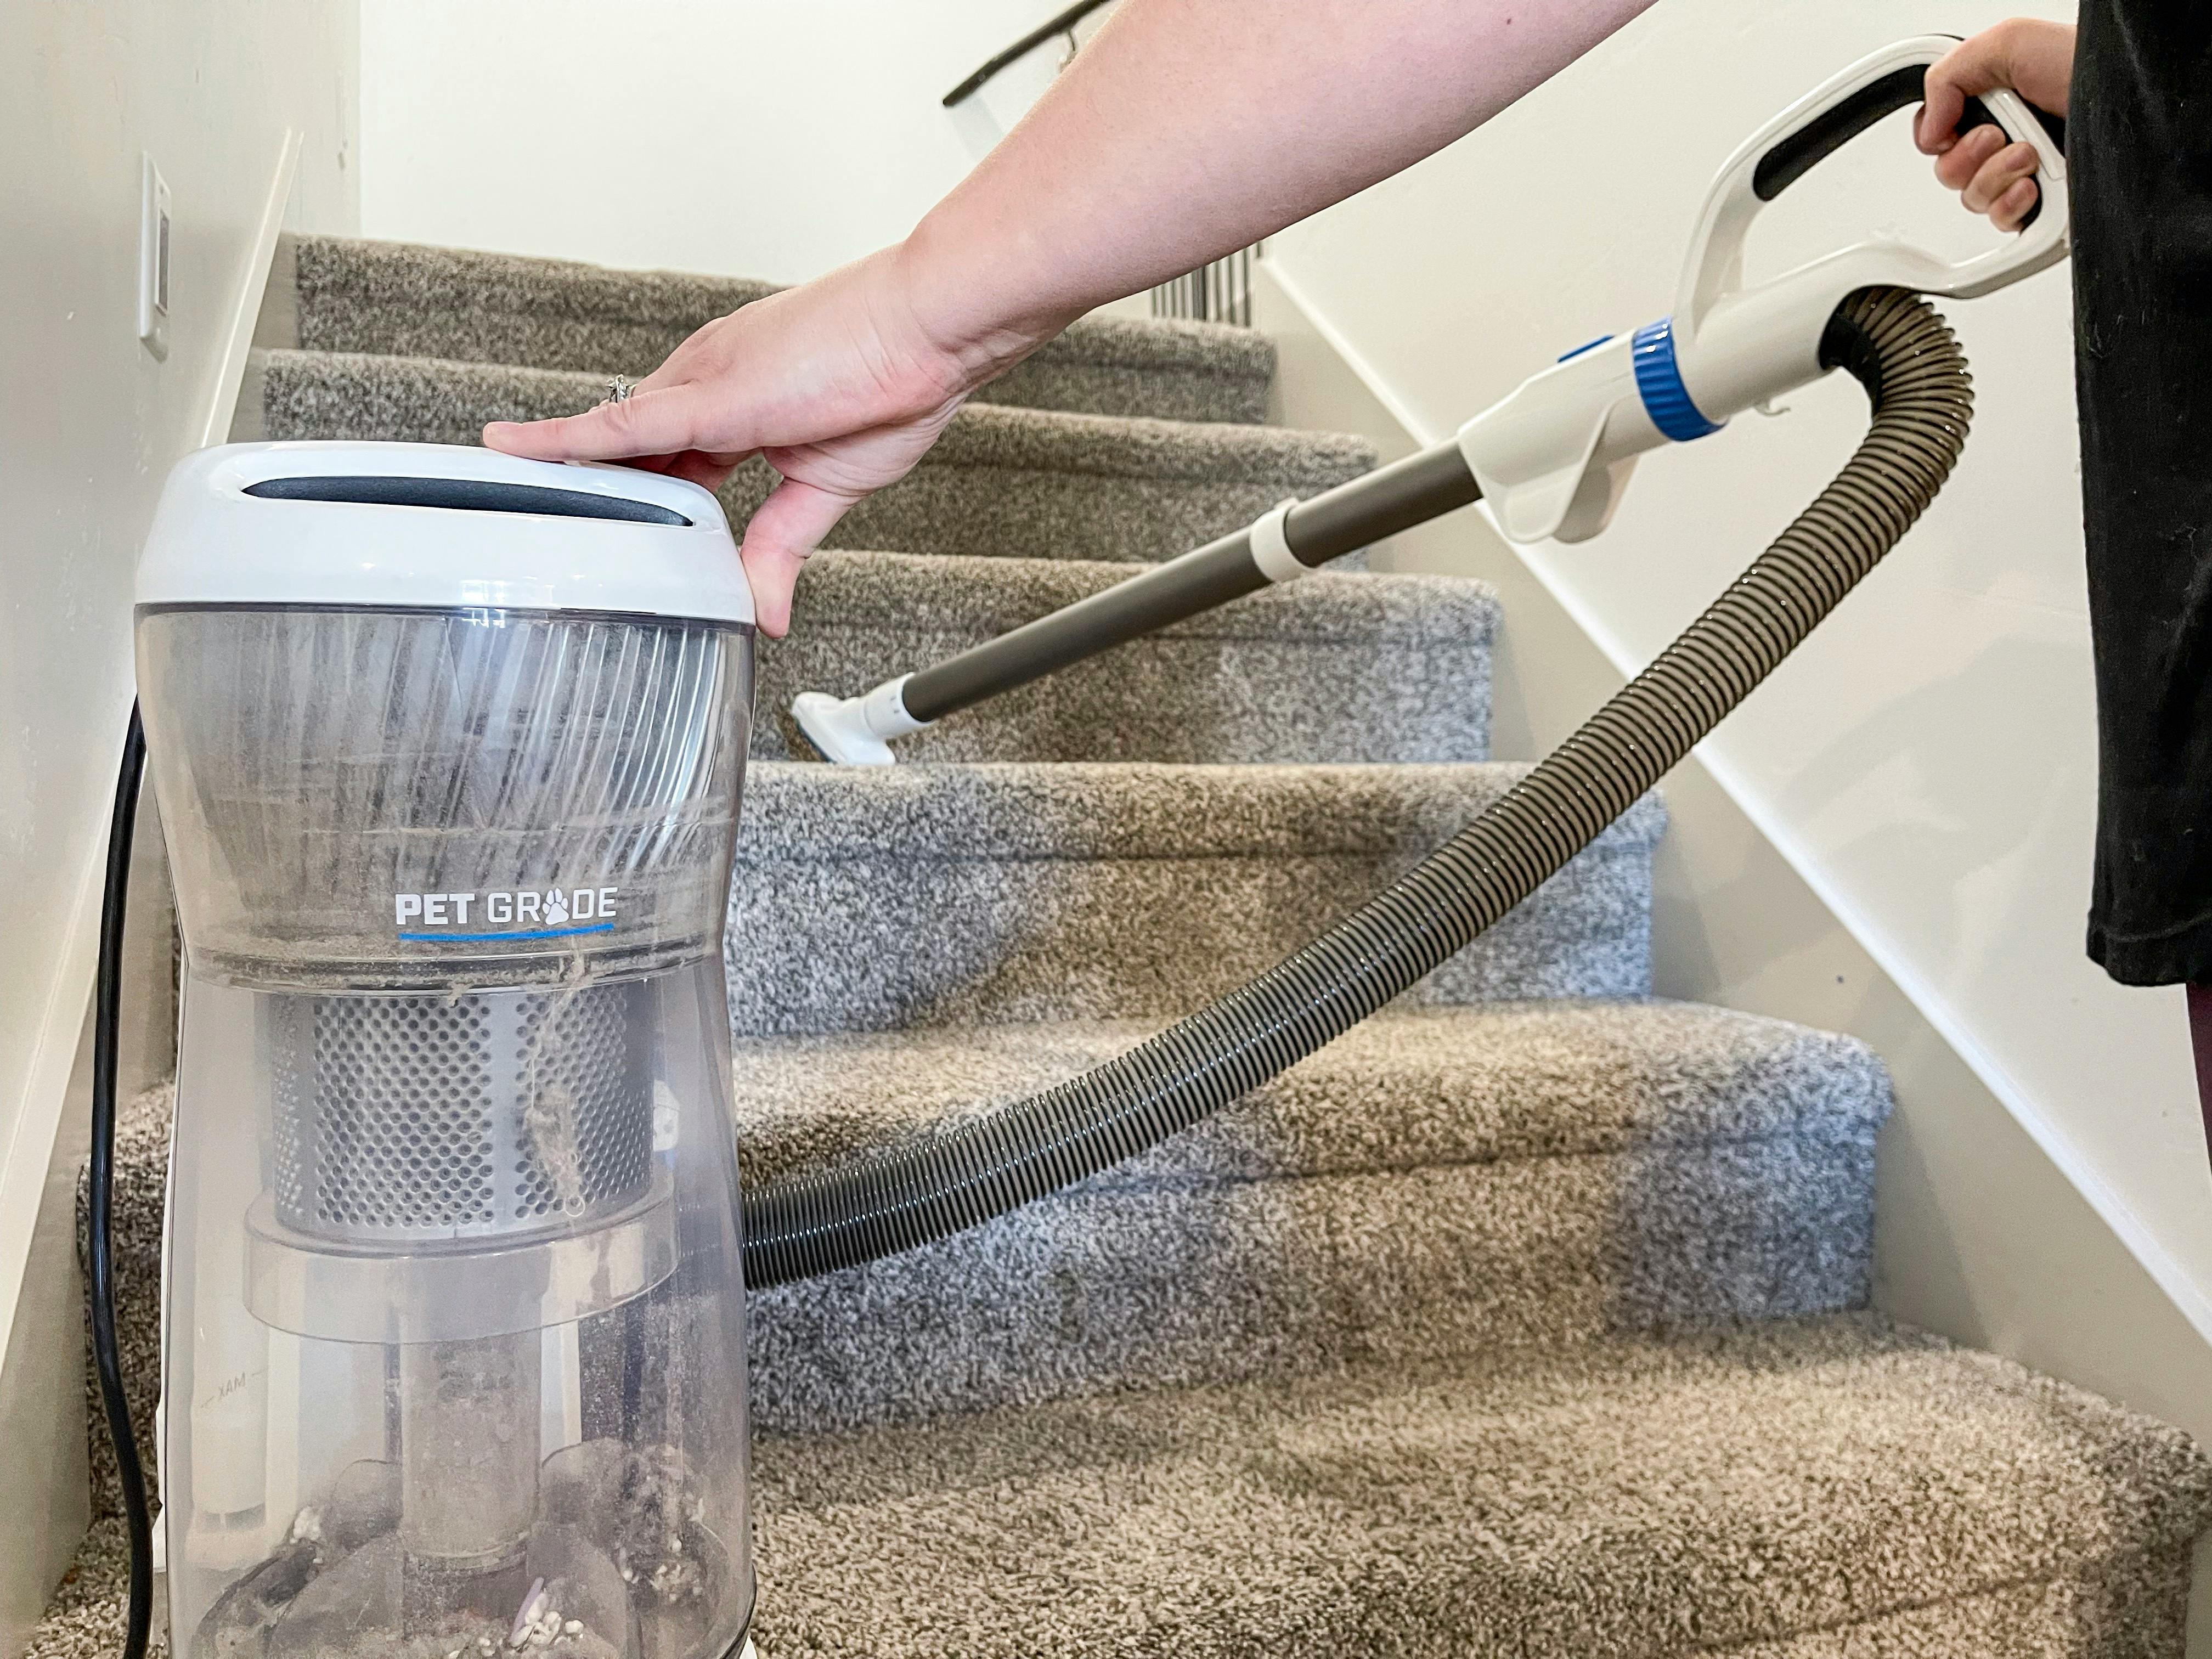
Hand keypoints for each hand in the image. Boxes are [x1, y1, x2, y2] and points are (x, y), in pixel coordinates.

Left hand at [483, 245, 1029, 636]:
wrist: (933, 331)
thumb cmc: (899, 383)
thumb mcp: (827, 493)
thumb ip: (781, 550)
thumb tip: (767, 614)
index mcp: (741, 403)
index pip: (668, 455)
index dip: (634, 488)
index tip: (603, 518)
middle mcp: (710, 384)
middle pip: (628, 445)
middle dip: (587, 482)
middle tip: (533, 517)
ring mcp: (703, 385)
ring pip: (611, 434)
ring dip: (559, 464)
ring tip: (500, 488)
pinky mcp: (708, 395)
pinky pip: (618, 426)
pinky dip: (562, 440)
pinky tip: (513, 449)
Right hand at [1916, 19, 2073, 234]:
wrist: (2128, 103)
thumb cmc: (2085, 63)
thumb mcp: (2007, 42)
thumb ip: (1949, 75)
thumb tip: (1928, 128)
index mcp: (1992, 106)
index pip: (1935, 138)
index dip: (1939, 138)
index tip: (1959, 125)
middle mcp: (2004, 141)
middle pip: (1949, 173)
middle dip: (1969, 156)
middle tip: (2001, 136)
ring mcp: (2022, 175)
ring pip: (1973, 200)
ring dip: (1996, 176)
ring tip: (2030, 155)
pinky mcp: (2039, 206)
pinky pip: (2001, 223)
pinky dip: (2012, 206)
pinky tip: (2033, 187)